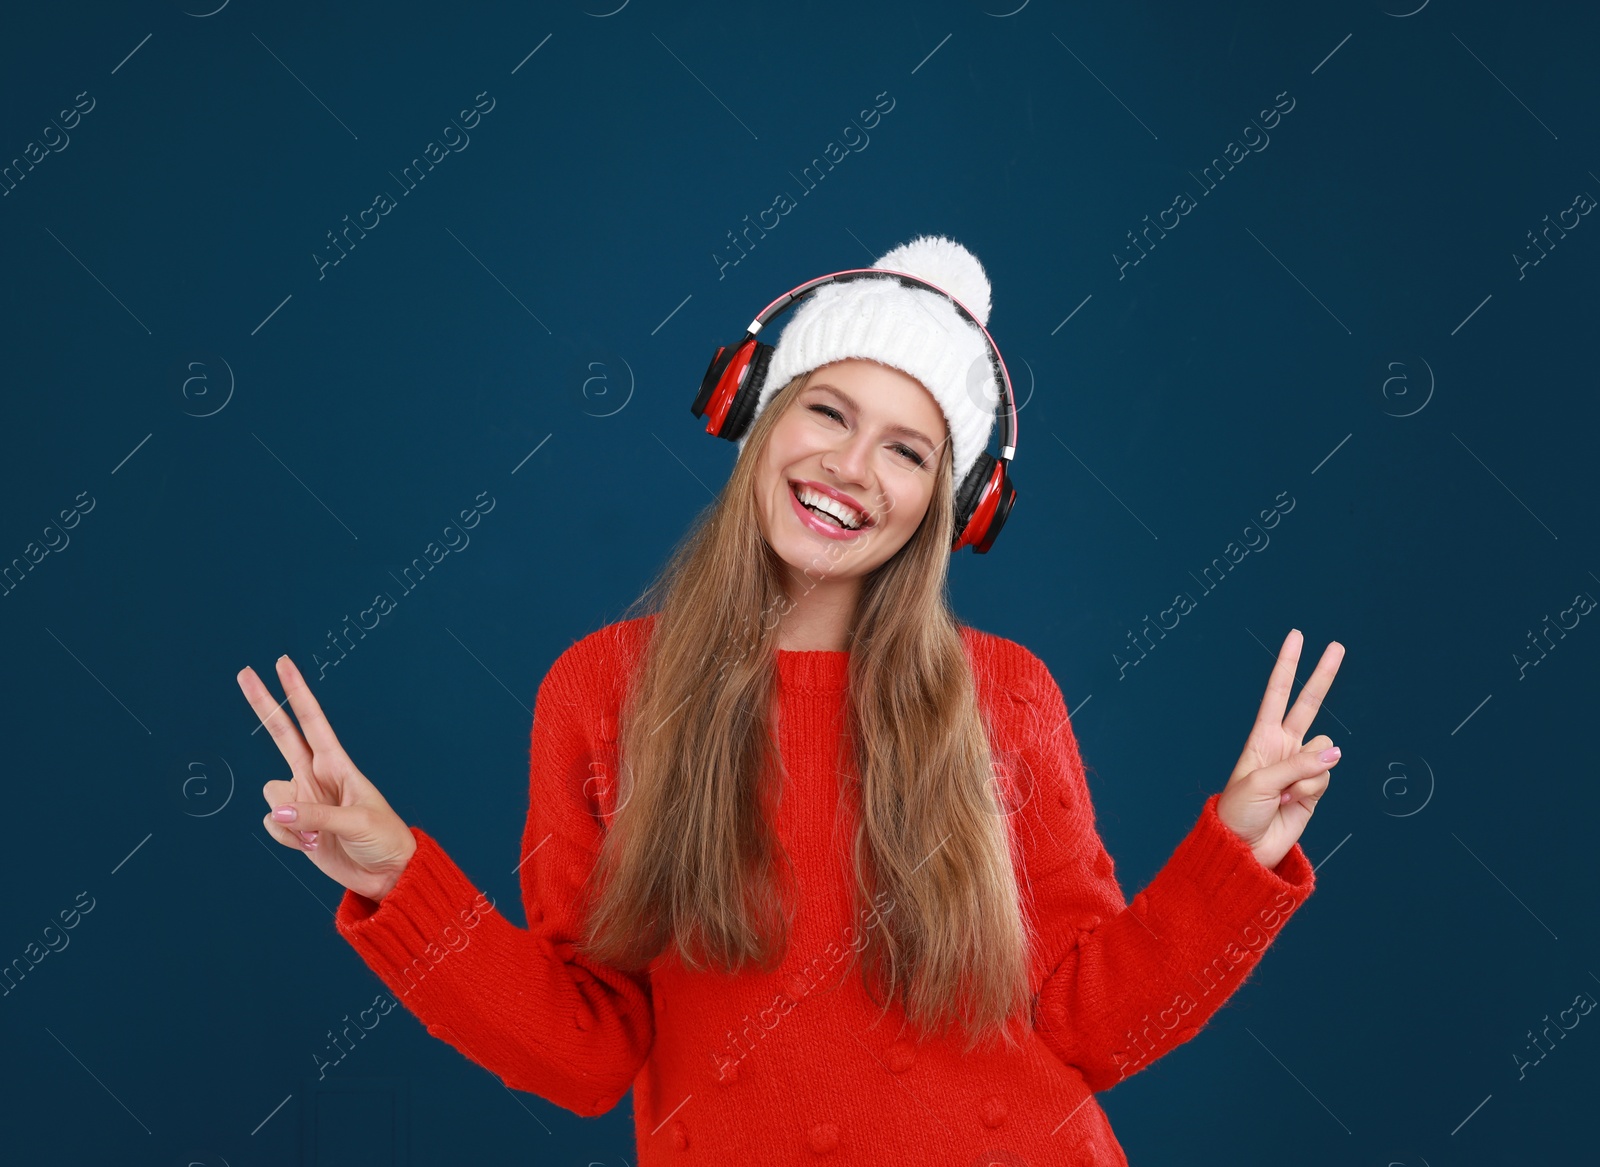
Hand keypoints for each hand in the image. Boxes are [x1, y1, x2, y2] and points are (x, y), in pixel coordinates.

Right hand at [236, 654, 417, 902]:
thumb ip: (316, 814)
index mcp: (338, 765)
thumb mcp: (358, 821)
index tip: (283, 663)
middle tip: (244, 673)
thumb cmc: (384, 839)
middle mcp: (316, 776)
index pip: (312, 721)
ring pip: (271, 794)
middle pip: (282, 735)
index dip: (297, 691)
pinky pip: (273, 824)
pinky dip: (288, 837)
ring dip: (289, 816)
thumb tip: (277, 810)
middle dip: (263, 704)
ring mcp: (303, 800)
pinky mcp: (296, 827)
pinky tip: (312, 844)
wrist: (385, 875)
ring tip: (321, 834)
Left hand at [1216, 629, 1345, 870]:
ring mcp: (1300, 767)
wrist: (1243, 848)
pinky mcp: (1313, 790)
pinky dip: (1312, 789)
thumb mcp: (1259, 782)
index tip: (1296, 637)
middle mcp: (1284, 747)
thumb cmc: (1238, 812)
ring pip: (1324, 751)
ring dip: (1307, 771)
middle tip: (1337, 645)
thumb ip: (1298, 765)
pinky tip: (1292, 802)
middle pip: (1308, 704)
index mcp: (1262, 737)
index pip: (1277, 694)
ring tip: (1282, 792)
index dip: (1287, 666)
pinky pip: (1325, 776)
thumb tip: (1335, 752)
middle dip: (1322, 675)